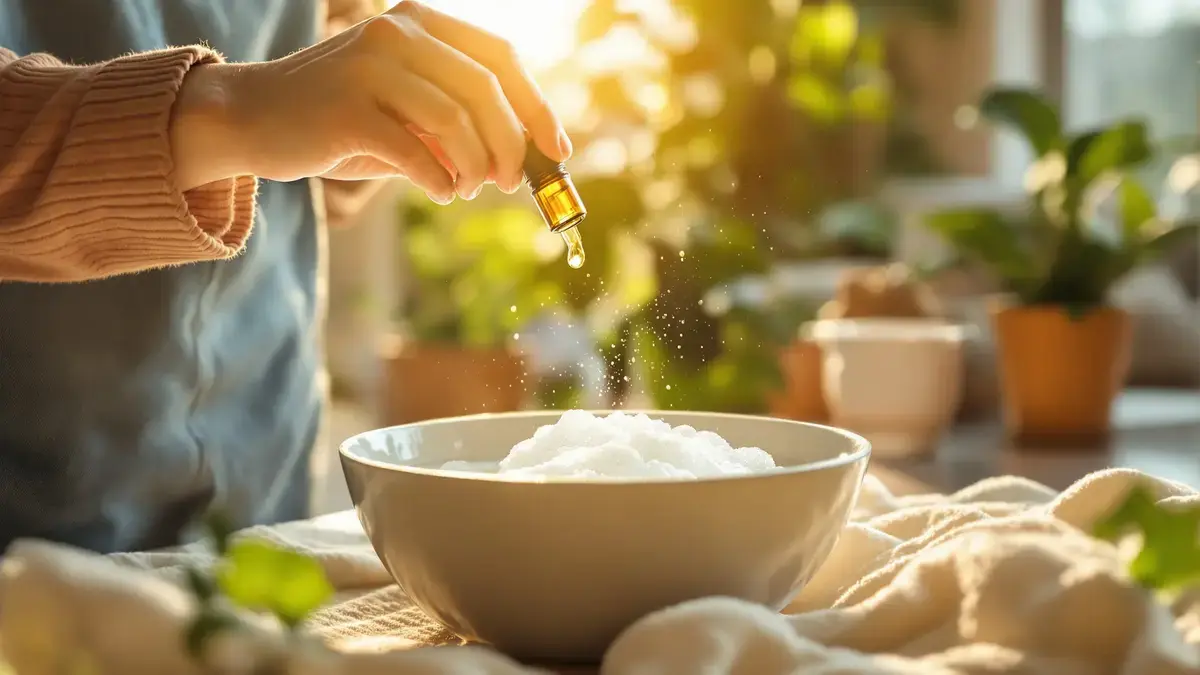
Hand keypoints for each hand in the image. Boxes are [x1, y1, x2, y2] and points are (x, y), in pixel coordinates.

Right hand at [170, 1, 571, 203]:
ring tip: (468, 187)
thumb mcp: (410, 113)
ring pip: (455, 122)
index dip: (538, 106)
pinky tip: (440, 190)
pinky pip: (416, 151)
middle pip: (485, 90)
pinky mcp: (346, 109)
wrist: (253, 119)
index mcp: (420, 23)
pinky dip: (439, 179)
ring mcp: (369, 66)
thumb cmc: (345, 121)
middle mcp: (397, 33)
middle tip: (509, 181)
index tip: (557, 150)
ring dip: (475, 167)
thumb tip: (526, 161)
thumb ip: (462, 126)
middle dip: (511, 145)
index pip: (500, 57)